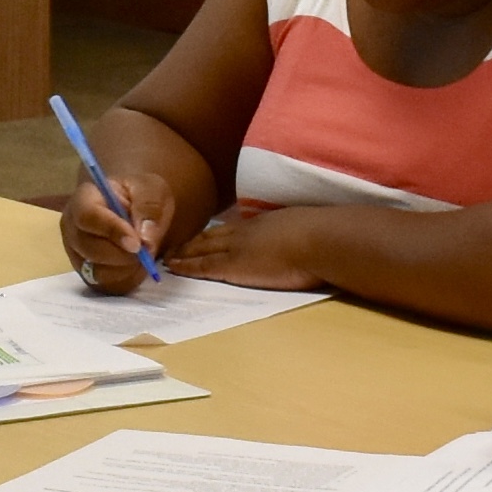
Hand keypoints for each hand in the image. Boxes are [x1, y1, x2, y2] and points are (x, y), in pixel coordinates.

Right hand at [61, 158, 188, 291]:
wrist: (138, 207)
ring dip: (126, 269)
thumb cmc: (139, 194)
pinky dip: (127, 280)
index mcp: (83, 199)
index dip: (112, 231)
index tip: (137, 244)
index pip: (88, 217)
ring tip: (143, 254)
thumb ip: (149, 210)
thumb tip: (144, 241)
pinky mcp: (88, 274)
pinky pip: (106, 287)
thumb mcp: (151, 191)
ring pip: (96, 273)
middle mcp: (72, 228)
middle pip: (89, 249)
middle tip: (147, 251)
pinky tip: (137, 265)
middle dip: (123, 255)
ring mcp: (77, 254)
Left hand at [174, 202, 325, 289]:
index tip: (201, 236)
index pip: (232, 229)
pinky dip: (185, 266)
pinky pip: (202, 266)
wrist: (318, 240)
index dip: (214, 233)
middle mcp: (245, 233)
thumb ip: (296, 236)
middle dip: (192, 241)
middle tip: (174, 244)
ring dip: (183, 252)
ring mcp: (236, 248)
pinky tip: (173, 267)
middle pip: (211, 237)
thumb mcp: (305, 229)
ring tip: (168, 255)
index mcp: (264, 224)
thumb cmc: (322, 237)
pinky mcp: (233, 267)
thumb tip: (301, 242)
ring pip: (201, 249)